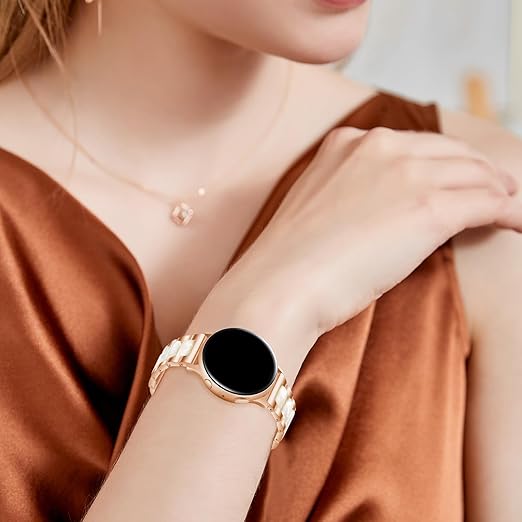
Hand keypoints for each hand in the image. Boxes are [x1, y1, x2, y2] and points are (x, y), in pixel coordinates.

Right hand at [199, 127, 520, 369]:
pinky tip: (520, 224)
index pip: (416, 146)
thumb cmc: (290, 260)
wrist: (277, 284)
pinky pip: (489, 202)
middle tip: (499, 194)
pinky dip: (512, 212)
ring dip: (499, 193)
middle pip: (453, 153)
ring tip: (511, 210)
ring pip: (476, 174)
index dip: (445, 165)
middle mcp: (378, 146)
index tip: (461, 181)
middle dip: (480, 173)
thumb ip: (353, 194)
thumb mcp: (320, 210)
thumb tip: (385, 211)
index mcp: (347, 144)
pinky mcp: (428, 207)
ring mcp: (404, 173)